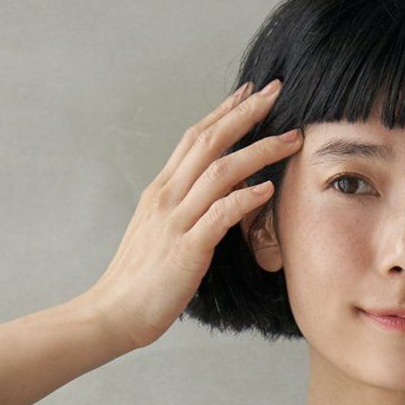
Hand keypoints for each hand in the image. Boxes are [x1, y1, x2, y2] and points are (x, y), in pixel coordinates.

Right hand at [86, 77, 302, 352]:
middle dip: (246, 114)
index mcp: (161, 190)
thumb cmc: (140, 279)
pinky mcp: (187, 250)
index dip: (224, 111)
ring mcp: (176, 222)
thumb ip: (185, 210)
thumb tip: (216, 197)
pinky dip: (244, 199)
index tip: (250, 93)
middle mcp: (167, 197)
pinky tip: (267, 190)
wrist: (114, 312)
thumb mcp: (161, 232)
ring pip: (220, 172)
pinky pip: (219, 216)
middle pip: (210, 141)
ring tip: (290, 140)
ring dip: (258, 151)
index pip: (195, 137)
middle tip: (276, 92)